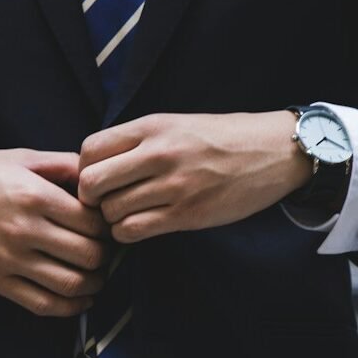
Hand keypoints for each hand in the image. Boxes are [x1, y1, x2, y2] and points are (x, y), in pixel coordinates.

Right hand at [0, 149, 111, 316]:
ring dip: (95, 283)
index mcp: (33, 195)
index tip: (108, 224)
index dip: (108, 225)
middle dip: (106, 255)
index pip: (92, 222)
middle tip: (107, 249)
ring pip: (71, 284)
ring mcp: (9, 259)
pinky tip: (81, 298)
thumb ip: (64, 165)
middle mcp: (23, 230)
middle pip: (89, 255)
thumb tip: (100, 176)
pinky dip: (71, 307)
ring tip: (98, 274)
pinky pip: (43, 304)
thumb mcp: (21, 157)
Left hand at [78, 112, 311, 243]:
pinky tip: (140, 225)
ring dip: (112, 218)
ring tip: (128, 213)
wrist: (273, 152)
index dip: (84, 168)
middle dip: (91, 198)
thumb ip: (137, 141)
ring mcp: (173, 186)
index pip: (89, 149)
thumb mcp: (176, 124)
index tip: (98, 177)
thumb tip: (95, 164)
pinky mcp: (187, 214)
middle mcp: (159, 154)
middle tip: (105, 201)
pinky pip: (133, 231)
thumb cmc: (221, 138)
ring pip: (111, 212)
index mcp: (152, 127)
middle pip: (91, 183)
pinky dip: (128, 233)